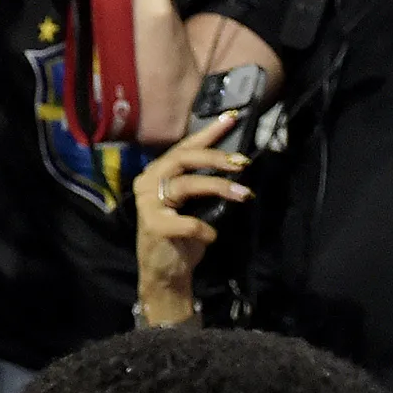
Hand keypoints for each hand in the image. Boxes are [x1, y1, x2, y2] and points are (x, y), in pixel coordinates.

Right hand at [135, 113, 248, 323]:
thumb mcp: (194, 205)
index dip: (208, 133)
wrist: (165, 274)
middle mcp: (148, 182)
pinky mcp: (153, 225)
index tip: (232, 118)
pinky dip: (204, 228)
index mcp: (157, 173)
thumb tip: (235, 165)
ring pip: (186, 185)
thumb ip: (202, 184)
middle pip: (182, 159)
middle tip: (242, 162)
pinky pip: (187, 222)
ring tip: (244, 194)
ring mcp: (148, 203)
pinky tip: (212, 235)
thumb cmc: (182, 238)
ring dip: (218, 187)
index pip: (184, 147)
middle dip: (215, 157)